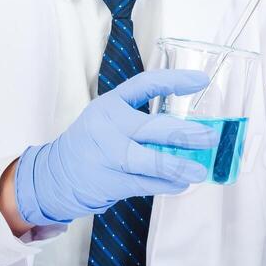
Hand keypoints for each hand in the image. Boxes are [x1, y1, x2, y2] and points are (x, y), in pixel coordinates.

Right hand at [14, 69, 217, 225]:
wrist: (55, 175)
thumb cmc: (94, 143)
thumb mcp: (109, 119)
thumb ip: (141, 119)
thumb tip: (189, 129)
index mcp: (111, 103)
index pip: (145, 84)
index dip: (174, 80)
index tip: (202, 80)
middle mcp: (108, 125)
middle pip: (151, 127)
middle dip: (185, 133)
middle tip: (210, 137)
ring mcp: (106, 154)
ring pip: (148, 160)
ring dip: (178, 165)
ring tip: (200, 169)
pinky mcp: (108, 180)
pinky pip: (143, 183)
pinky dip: (165, 185)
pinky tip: (181, 184)